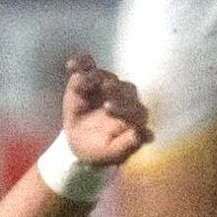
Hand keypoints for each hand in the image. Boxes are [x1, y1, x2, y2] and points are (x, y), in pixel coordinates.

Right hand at [56, 53, 151, 168]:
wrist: (79, 143)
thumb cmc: (98, 149)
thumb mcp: (111, 153)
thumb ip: (127, 145)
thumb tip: (145, 135)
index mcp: (135, 116)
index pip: (135, 109)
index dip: (123, 107)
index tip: (107, 108)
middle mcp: (125, 97)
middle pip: (124, 88)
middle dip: (113, 87)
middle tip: (103, 87)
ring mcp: (108, 86)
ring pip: (106, 76)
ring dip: (95, 76)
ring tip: (82, 80)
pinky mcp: (91, 79)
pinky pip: (88, 67)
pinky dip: (80, 63)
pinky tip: (71, 64)